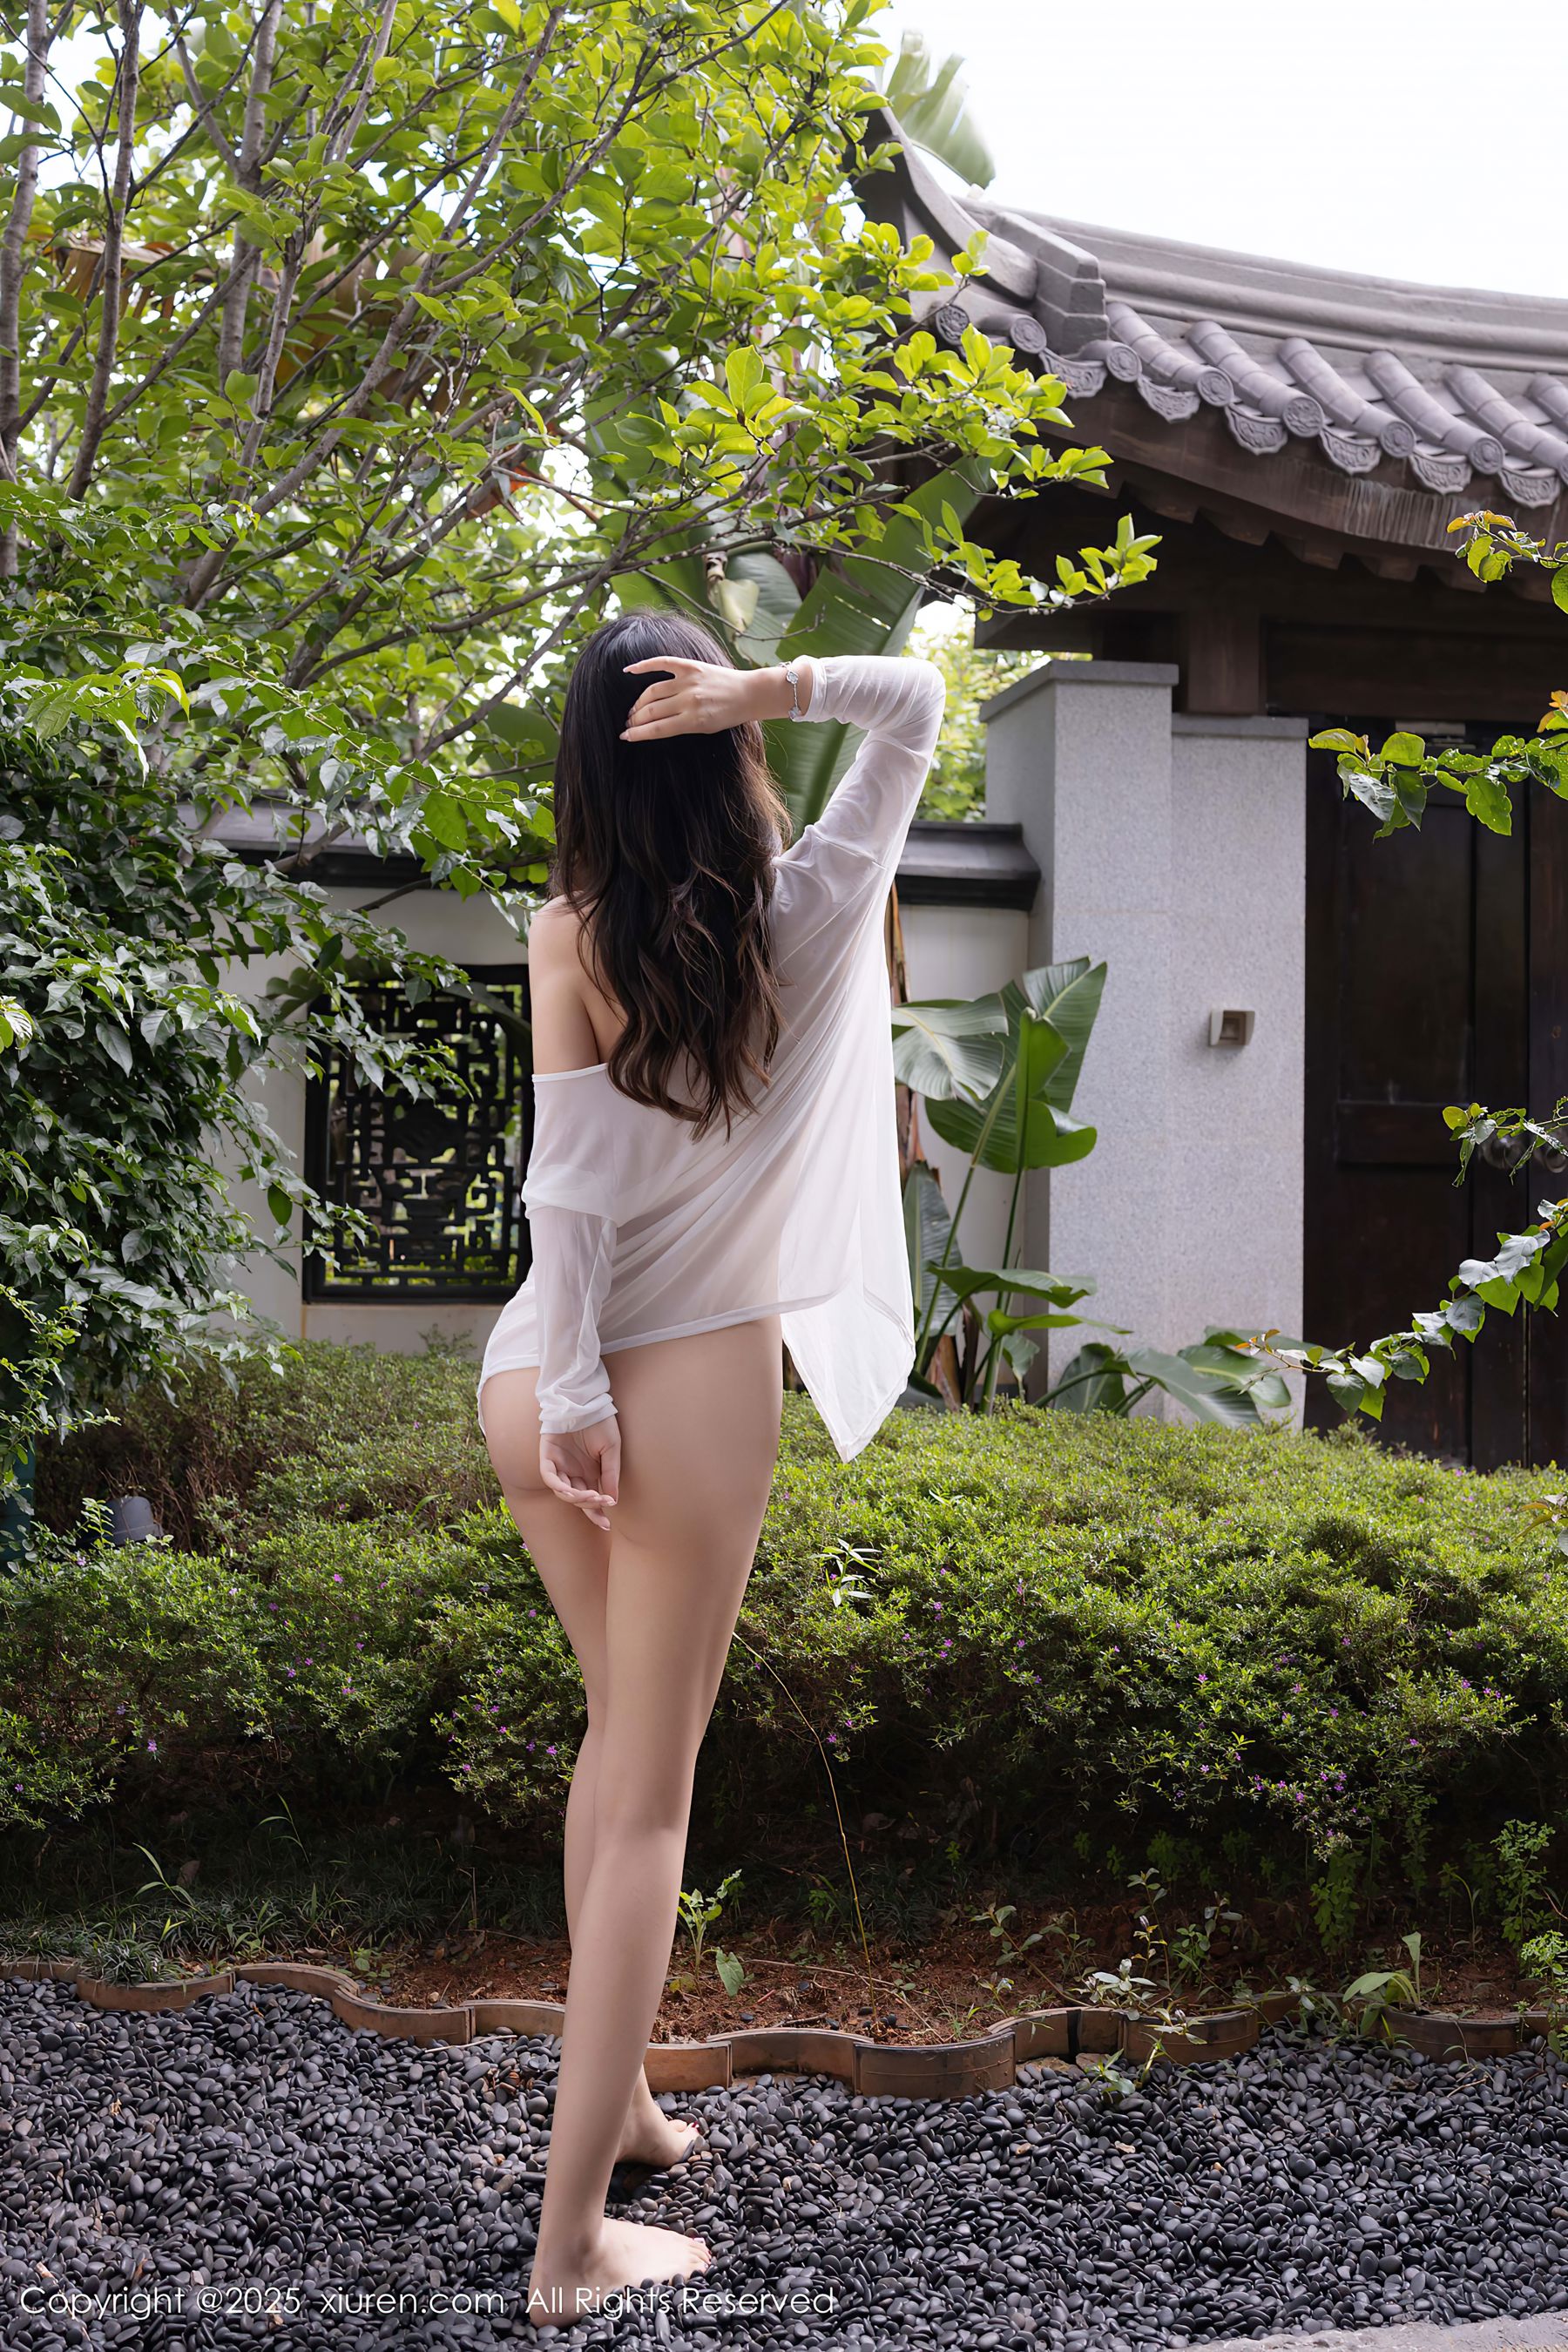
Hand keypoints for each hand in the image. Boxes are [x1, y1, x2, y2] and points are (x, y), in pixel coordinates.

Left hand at [538, 1416, 620, 1531]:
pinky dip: (558, 1486)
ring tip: (589, 1495)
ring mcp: (559, 1464)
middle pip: (577, 1498)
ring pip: (562, 1491)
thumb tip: (612, 1500)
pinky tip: (570, 1490)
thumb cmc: (600, 1421)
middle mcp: (573, 1472)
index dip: (596, 1513)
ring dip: (575, 1497)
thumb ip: (610, 1474)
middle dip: (589, 1506)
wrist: (585, 1399)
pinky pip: (549, 1476)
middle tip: (601, 1503)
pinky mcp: (547, 1456)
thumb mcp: (611, 1449)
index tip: (606, 1524)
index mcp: (589, 1472)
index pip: (591, 1499)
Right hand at [622, 655, 799, 739]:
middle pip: (652, 711)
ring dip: (638, 703)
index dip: (638, 734)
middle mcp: (689, 700)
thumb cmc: (728, 715)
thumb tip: (653, 727)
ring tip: (632, 711)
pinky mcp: (690, 666)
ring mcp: (688, 681)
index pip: (657, 729)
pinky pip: (662, 663)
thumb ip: (680, 726)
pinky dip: (644, 665)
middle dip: (635, 719)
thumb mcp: (706, 729)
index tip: (625, 736)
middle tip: (627, 724)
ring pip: (652, 692)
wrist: (748, 693)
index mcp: (693, 721)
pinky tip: (629, 671)